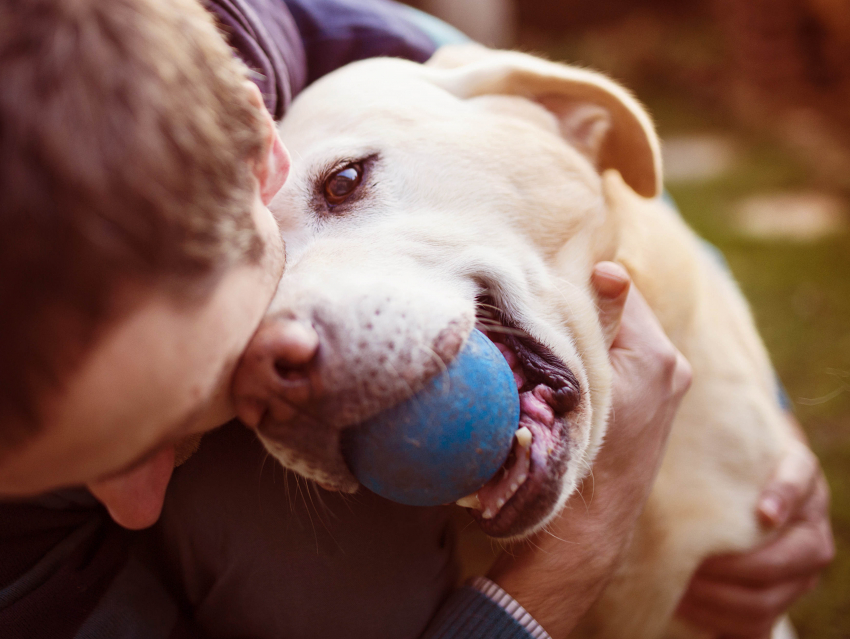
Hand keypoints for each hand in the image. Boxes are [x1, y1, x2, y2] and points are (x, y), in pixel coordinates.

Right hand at [488, 262, 691, 637]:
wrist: (586, 527)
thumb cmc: (576, 454)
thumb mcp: (582, 382)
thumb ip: (599, 323)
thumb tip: (610, 270)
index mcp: (658, 356)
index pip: (618, 287)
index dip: (579, 282)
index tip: (546, 286)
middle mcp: (671, 367)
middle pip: (621, 311)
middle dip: (584, 308)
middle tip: (542, 310)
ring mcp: (663, 387)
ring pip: (620, 336)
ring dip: (587, 333)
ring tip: (550, 341)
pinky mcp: (651, 404)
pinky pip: (623, 360)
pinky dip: (597, 356)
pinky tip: (567, 369)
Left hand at [676, 435, 834, 637]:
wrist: (743, 493)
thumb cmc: (724, 465)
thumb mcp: (727, 446)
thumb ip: (713, 437)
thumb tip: (674, 392)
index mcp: (800, 480)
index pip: (800, 480)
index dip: (785, 496)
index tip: (763, 512)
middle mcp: (810, 529)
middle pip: (789, 558)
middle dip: (738, 567)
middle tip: (692, 563)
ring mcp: (801, 570)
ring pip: (772, 598)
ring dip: (723, 598)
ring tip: (680, 585)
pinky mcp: (780, 598)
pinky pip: (758, 624)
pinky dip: (722, 620)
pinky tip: (686, 603)